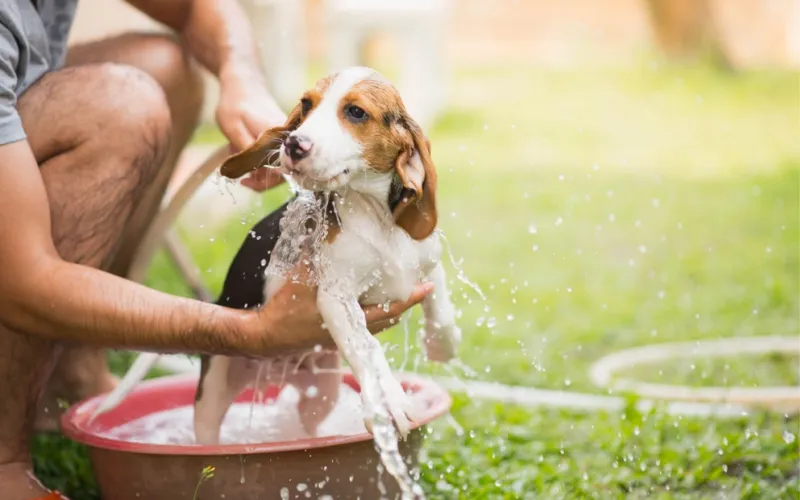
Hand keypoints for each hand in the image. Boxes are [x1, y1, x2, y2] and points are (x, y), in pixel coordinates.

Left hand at [216, 63, 286, 191]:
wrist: (243, 82)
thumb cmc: (235, 103)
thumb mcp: (234, 129)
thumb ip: (247, 152)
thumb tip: (256, 173)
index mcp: (279, 138)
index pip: (281, 171)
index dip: (263, 181)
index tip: (244, 181)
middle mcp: (288, 139)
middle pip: (283, 171)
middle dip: (260, 178)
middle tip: (239, 177)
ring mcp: (287, 139)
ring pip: (278, 165)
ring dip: (257, 167)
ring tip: (237, 153)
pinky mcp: (283, 138)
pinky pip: (275, 156)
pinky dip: (258, 158)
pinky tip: (243, 148)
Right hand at [241, 263, 434, 356]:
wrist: (264, 336)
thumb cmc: (284, 307)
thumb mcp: (301, 275)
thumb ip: (315, 250)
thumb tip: (325, 221)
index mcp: (349, 317)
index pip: (391, 309)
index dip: (411, 298)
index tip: (428, 286)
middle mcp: (351, 331)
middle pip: (390, 319)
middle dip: (405, 303)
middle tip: (417, 285)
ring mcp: (343, 337)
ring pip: (378, 324)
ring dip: (390, 308)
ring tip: (399, 290)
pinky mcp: (334, 338)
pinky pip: (364, 326)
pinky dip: (373, 313)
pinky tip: (369, 298)